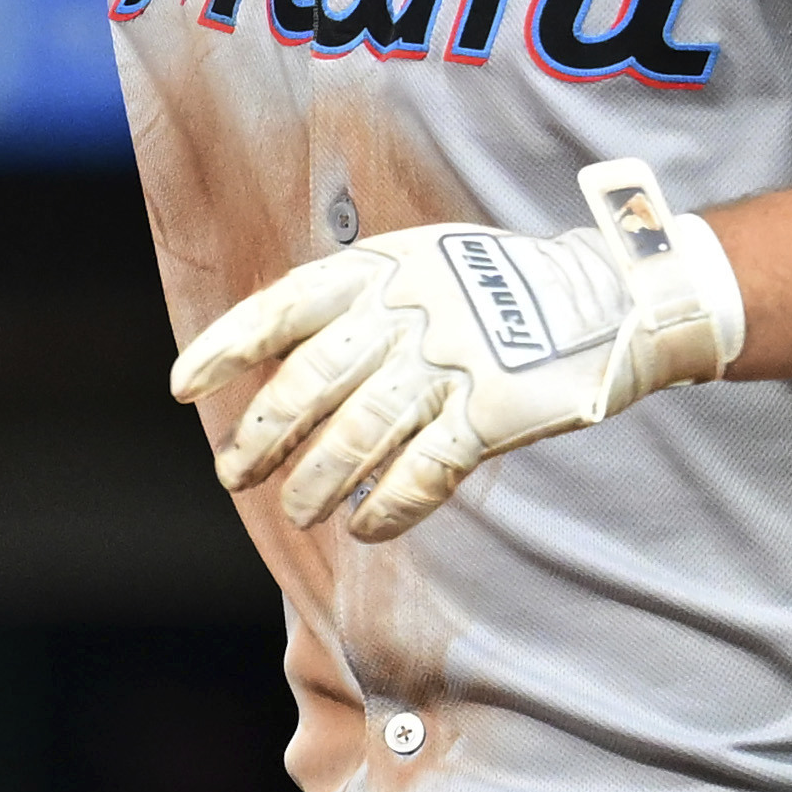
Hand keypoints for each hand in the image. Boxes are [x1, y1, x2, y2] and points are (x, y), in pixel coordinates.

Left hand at [169, 160, 747, 541]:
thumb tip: (277, 364)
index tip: (182, 389)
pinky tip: (366, 526)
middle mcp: (407, 311)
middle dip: (261, 437)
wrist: (608, 298)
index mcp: (381, 268)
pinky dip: (388, 507)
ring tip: (296, 511)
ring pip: (356, 437)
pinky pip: (422, 472)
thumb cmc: (499, 290)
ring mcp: (451, 361)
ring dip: (315, 483)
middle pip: (308, 384)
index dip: (226, 349)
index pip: (280, 308)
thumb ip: (357, 303)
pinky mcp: (493, 412)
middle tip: (233, 474)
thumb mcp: (423, 265)